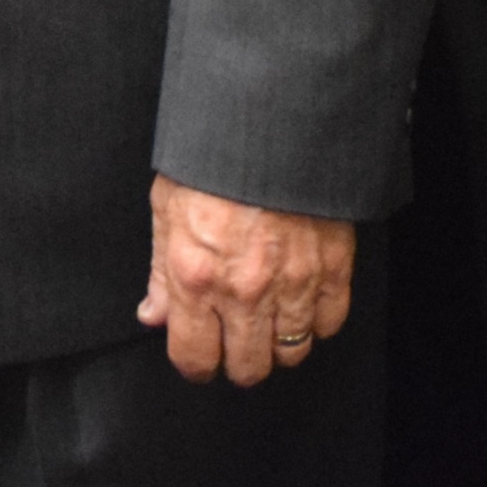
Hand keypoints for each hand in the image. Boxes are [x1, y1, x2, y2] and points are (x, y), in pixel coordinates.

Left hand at [138, 179, 356, 385]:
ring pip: (291, 353)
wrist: (273, 118)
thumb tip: (153, 314)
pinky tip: (302, 301)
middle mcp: (244, 290)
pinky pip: (329, 323)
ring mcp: (293, 283)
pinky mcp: (333, 268)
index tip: (199, 353)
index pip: (194, 359)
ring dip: (279, 344)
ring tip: (270, 320)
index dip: (195, 362)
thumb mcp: (167, 206)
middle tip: (236, 339)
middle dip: (238, 360)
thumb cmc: (215, 158)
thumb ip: (161, 270)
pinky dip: (317, 320)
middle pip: (247, 368)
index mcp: (196, 276)